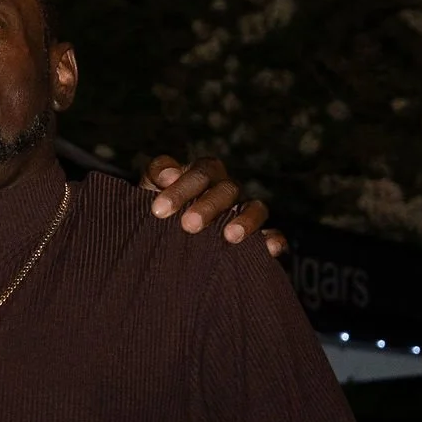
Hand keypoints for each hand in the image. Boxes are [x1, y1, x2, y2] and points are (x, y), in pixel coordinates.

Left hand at [139, 154, 287, 257]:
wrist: (161, 246)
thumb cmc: (158, 212)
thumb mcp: (148, 192)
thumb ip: (155, 176)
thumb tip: (169, 175)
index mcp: (203, 175)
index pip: (200, 172)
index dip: (182, 188)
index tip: (159, 210)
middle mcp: (227, 190)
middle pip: (227, 189)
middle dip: (208, 206)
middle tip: (188, 226)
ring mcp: (245, 213)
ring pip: (256, 208)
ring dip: (246, 219)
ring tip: (230, 236)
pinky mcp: (258, 239)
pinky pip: (273, 235)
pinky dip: (273, 239)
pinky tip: (268, 249)